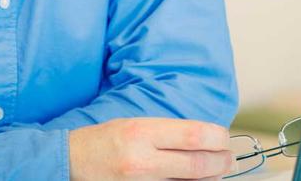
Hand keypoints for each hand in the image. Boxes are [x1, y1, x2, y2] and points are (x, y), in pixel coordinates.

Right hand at [69, 117, 233, 180]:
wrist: (71, 162)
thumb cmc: (104, 140)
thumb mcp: (135, 124)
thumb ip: (168, 133)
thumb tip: (206, 141)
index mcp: (142, 132)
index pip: (195, 136)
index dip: (218, 138)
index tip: (224, 138)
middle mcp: (143, 160)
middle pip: (199, 164)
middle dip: (222, 162)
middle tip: (229, 159)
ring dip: (211, 178)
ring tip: (215, 171)